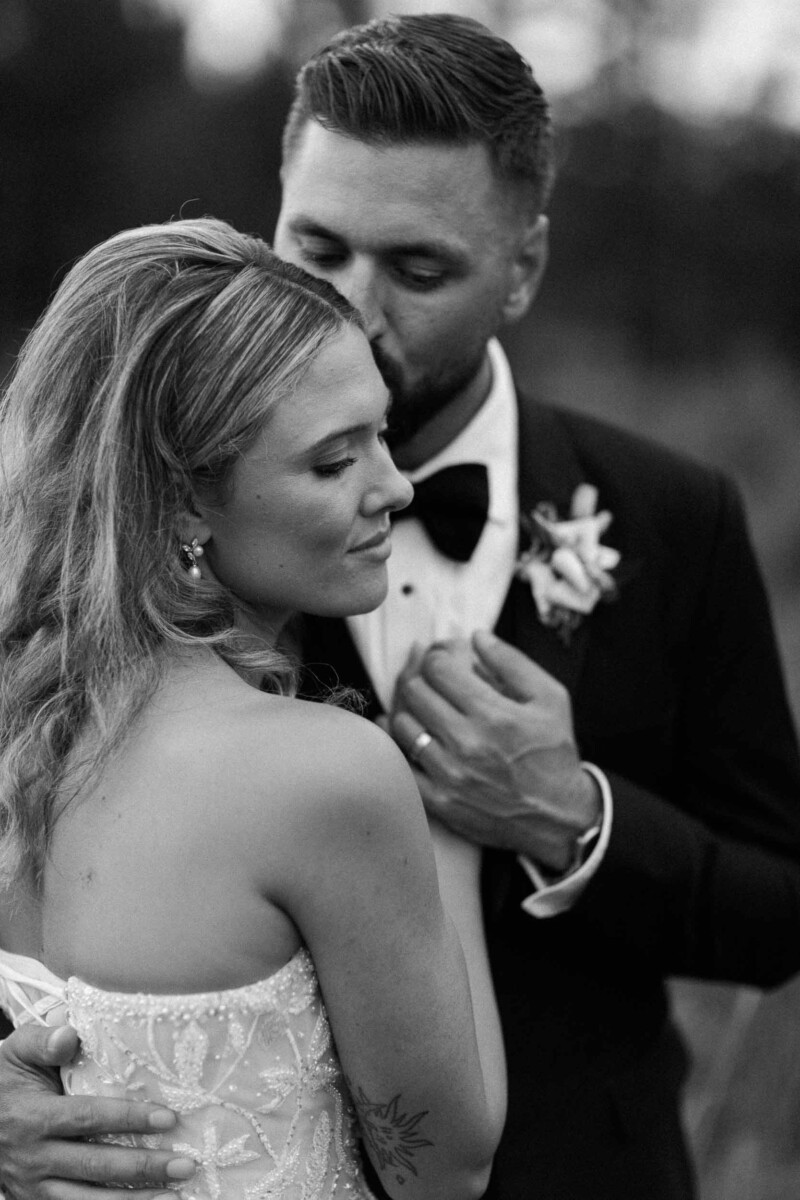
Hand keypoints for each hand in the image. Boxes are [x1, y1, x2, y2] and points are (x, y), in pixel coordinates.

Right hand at [0, 1024, 194, 1199]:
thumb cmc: (7, 1081)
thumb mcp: (17, 1054)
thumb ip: (42, 1042)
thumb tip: (69, 1034)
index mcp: (33, 1118)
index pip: (87, 1119)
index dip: (128, 1119)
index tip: (168, 1118)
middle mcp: (35, 1158)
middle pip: (95, 1167)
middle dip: (142, 1168)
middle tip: (186, 1164)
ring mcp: (35, 1188)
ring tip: (176, 1194)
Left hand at [388, 630, 599, 870]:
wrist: (560, 818)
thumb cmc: (554, 754)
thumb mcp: (551, 698)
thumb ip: (513, 663)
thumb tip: (477, 636)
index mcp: (494, 714)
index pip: (439, 669)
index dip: (437, 656)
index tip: (443, 659)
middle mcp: (468, 743)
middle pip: (415, 692)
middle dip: (420, 676)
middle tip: (428, 677)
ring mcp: (450, 775)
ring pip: (402, 725)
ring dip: (408, 707)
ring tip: (421, 703)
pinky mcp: (440, 801)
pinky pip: (400, 765)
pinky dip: (393, 743)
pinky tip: (398, 729)